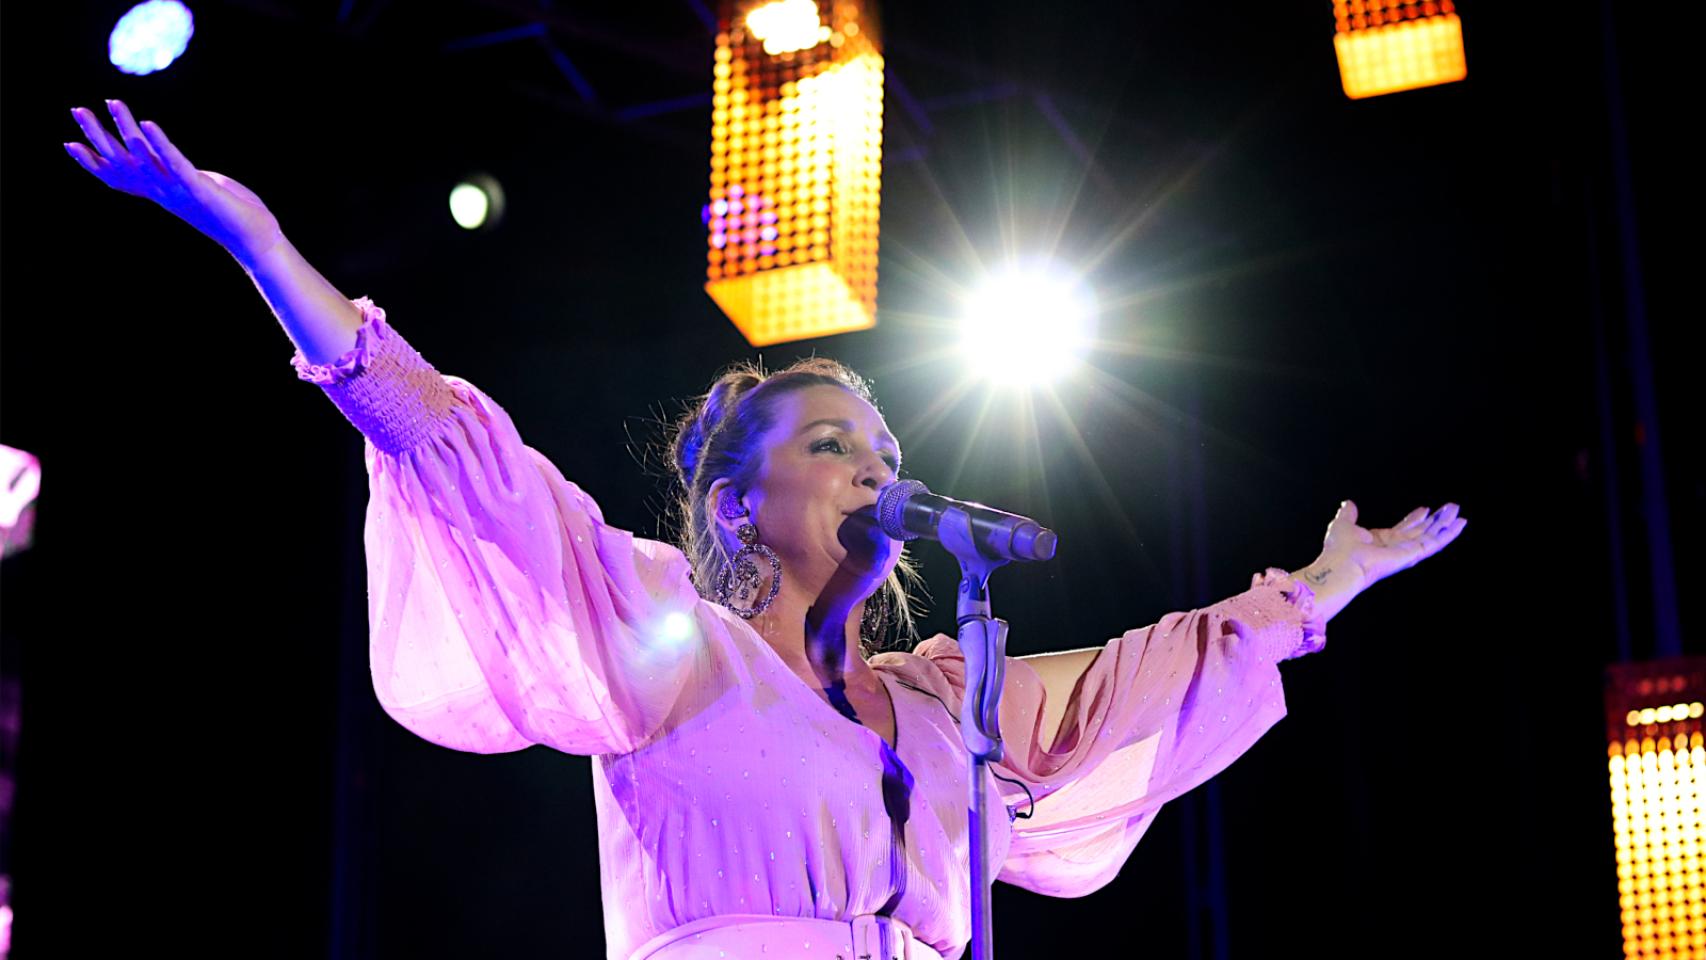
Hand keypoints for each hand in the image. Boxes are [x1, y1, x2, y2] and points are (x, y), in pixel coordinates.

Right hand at [65, 99, 283, 263]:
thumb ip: (180, 173)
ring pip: (143, 157)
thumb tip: (169, 160)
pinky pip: (175, 162)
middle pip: (121, 162)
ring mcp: (178, 190)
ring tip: (113, 102)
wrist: (256, 239)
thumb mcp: (198, 187)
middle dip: (97, 135)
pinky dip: (161, 143)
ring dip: (127, 128)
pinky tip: (150, 123)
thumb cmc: (231, 211)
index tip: (68, 143)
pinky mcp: (198, 187)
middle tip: (76, 109)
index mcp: (159, 191)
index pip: (117, 178)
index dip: (92, 162)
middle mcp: (162, 191)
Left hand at [1316, 500, 1465, 588]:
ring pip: (1432, 537)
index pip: (1403, 529)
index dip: (1415, 519)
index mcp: (1381, 541)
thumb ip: (1348, 514)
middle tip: (1450, 508)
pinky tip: (1459, 524)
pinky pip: (1434, 543)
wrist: (1341, 566)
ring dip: (1446, 525)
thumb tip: (1349, 504)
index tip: (1425, 509)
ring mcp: (1406, 552)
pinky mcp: (1412, 554)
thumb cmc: (1338, 550)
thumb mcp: (1343, 525)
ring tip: (1458, 512)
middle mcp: (1395, 548)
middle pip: (1421, 532)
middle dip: (1435, 521)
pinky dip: (1448, 534)